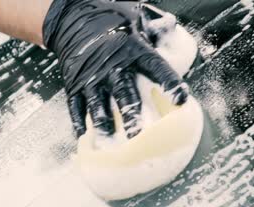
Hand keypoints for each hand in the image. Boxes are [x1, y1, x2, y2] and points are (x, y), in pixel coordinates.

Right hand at [43, 0, 188, 137]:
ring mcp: (90, 78)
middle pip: (125, 97)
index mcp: (133, 50)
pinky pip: (76, 107)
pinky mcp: (73, 85)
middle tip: (139, 137)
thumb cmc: (108, 19)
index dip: (169, 84)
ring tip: (110, 141)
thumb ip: (154, 30)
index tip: (181, 100)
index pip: (156, 69)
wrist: (72, 18)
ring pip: (98, 107)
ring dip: (105, 126)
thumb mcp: (134, 18)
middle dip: (133, 119)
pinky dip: (80, 123)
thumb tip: (172, 27)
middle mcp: (112, 67)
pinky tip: (84, 137)